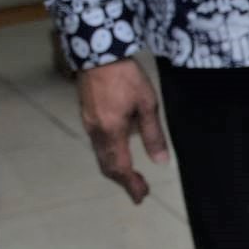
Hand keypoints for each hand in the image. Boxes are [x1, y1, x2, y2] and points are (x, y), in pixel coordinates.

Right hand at [77, 60, 169, 203]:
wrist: (98, 51)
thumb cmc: (125, 76)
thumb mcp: (148, 105)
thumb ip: (153, 135)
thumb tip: (161, 162)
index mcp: (112, 131)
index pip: (120, 168)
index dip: (131, 185)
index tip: (141, 197)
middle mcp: (96, 131)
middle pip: (107, 166)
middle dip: (123, 181)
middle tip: (139, 190)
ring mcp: (89, 123)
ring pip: (101, 155)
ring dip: (116, 169)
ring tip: (132, 176)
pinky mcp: (87, 114)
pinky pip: (98, 144)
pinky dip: (110, 156)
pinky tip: (121, 153)